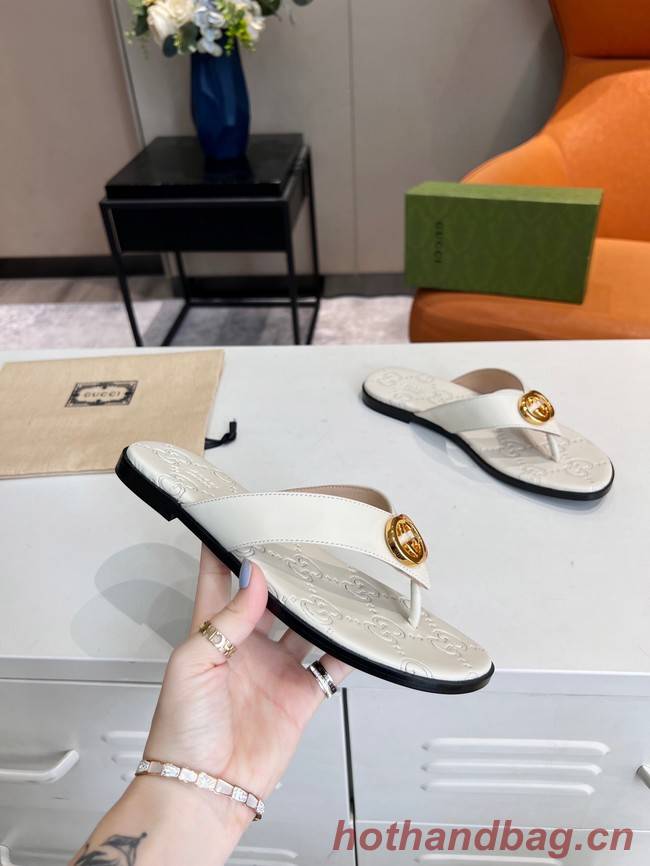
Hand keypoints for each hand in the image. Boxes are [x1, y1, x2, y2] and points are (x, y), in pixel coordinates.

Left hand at [142, 546, 351, 807]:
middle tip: (307, 548)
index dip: (227, 546)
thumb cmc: (181, 733)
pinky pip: (329, 666)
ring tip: (337, 582)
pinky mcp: (299, 695)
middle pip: (272, 597)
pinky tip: (356, 633)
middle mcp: (246, 646)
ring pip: (305, 625)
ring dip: (319, 607)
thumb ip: (226, 619)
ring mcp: (275, 669)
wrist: (204, 791)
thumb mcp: (192, 664)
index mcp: (211, 631)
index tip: (242, 517)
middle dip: (288, 573)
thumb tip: (253, 578)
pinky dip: (346, 649)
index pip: (218, 577)